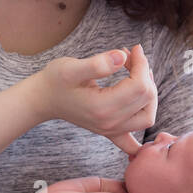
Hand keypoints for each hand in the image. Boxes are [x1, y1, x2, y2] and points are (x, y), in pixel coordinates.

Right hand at [34, 44, 157, 156]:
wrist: (43, 98)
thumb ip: (97, 63)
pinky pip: (132, 143)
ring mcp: (110, 130)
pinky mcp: (109, 131)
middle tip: (129, 58)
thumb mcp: (71, 67)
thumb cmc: (55, 80)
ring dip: (149, 95)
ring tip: (137, 76)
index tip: (132, 49)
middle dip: (144, 73)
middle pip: (146, 99)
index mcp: (102, 107)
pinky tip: (141, 123)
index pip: (139, 86)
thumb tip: (123, 56)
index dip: (141, 64)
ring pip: (147, 116)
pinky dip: (142, 138)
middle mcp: (109, 123)